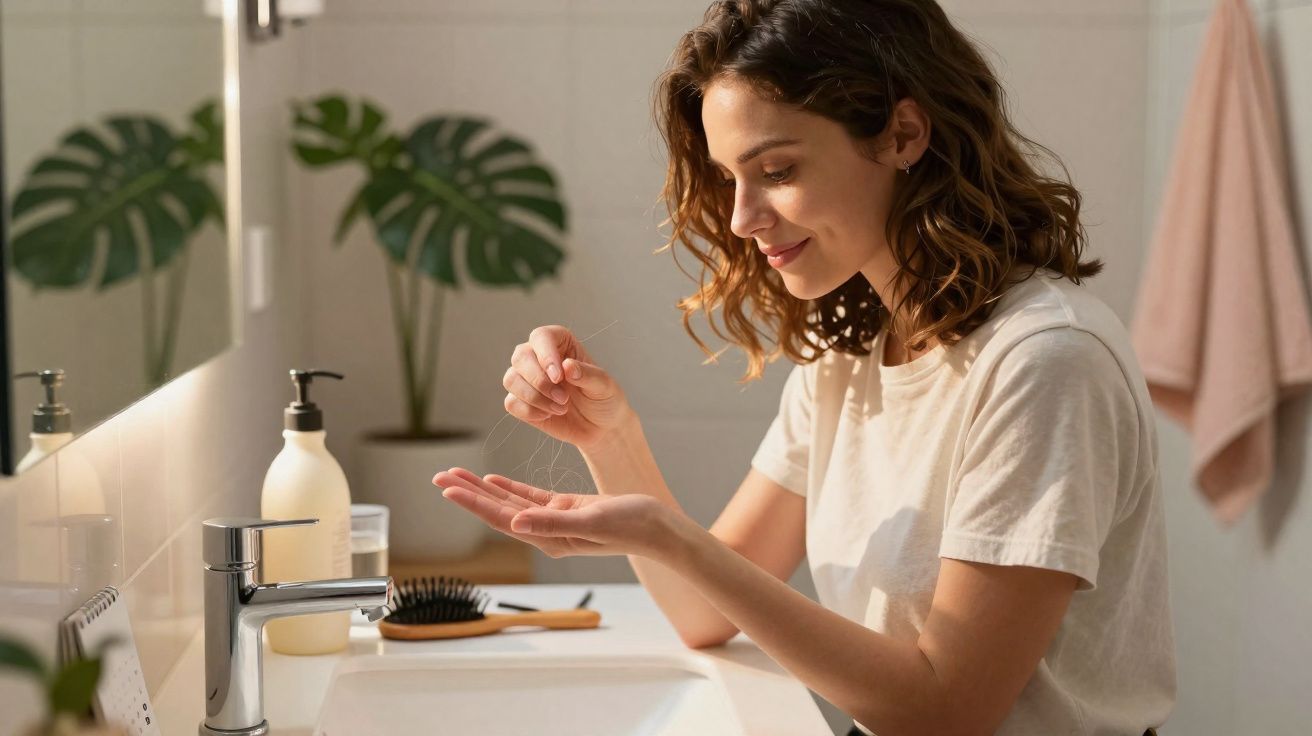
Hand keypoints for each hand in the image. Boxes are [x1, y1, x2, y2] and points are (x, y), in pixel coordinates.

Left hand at [432, 467, 680, 561]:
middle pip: (497, 510)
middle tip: (438, 476)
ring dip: (482, 488)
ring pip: (509, 502)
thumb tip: (514, 522)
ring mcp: (554, 521)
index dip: (473, 503)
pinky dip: (509, 488)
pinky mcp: (566, 508)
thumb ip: (551, 522)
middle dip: (467, 493)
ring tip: (455, 474)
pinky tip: (491, 480)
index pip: (501, 518)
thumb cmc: (630, 526)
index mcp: (548, 538)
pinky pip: (529, 497)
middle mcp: (545, 532)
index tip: (447, 487)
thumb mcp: (590, 520)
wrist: (657, 527)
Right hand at [502, 325, 631, 450]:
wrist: (601, 428)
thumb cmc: (604, 400)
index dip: (546, 355)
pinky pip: (511, 403)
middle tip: (563, 398)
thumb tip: (566, 365)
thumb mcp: (604, 386)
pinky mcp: (521, 401)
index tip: (559, 377)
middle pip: (520, 356)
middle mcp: (539, 357)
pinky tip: (548, 415)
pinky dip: (529, 411)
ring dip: (535, 397)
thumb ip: (587, 375)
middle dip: (540, 381)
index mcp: (561, 343)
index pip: (541, 337)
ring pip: (511, 379)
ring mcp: (527, 379)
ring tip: (561, 408)